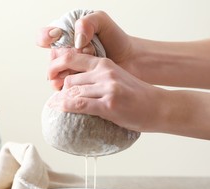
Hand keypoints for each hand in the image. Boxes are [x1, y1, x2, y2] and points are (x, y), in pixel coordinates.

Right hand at [37, 11, 134, 88]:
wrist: (130, 61)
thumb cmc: (116, 40)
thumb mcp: (102, 22)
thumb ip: (88, 22)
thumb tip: (77, 40)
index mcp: (66, 36)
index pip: (45, 36)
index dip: (46, 36)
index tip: (56, 36)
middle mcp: (64, 53)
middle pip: (51, 58)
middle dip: (60, 60)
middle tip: (77, 58)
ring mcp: (68, 70)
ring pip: (54, 75)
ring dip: (63, 75)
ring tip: (75, 74)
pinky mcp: (75, 85)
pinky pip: (63, 88)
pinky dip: (66, 87)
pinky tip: (73, 85)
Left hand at [47, 51, 163, 131]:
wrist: (159, 107)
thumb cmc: (137, 96)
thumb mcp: (116, 78)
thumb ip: (97, 78)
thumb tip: (73, 87)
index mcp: (105, 64)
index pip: (73, 58)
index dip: (56, 66)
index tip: (50, 78)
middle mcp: (105, 73)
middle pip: (70, 80)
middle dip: (61, 91)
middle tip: (57, 101)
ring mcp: (107, 88)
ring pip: (72, 92)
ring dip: (62, 101)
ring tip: (57, 108)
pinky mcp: (108, 104)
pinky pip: (79, 104)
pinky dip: (65, 107)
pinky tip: (58, 109)